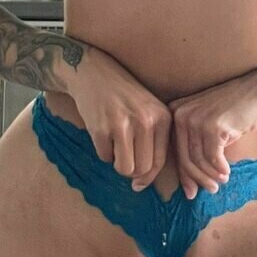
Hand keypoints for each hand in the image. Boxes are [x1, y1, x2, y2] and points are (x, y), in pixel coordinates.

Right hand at [65, 46, 172, 191]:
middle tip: (123, 155)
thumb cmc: (123, 95)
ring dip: (117, 163)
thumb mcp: (148, 110)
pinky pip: (104, 158)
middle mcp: (146, 120)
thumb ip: (152, 142)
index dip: (148, 177)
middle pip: (142, 169)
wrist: (93, 72)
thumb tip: (141, 185)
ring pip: (124, 168)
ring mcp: (123, 124)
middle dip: (131, 169)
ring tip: (115, 144)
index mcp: (162, 117)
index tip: (139, 183)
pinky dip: (102, 151)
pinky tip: (102, 131)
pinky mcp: (101, 128)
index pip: (159, 161)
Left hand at [168, 67, 256, 199]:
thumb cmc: (239, 108)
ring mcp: (196, 119)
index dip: (184, 174)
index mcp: (177, 111)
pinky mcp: (213, 127)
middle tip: (210, 190)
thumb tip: (191, 178)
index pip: (176, 149)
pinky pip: (213, 158)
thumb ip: (198, 143)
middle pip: (184, 158)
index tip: (191, 191)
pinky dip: (220, 169)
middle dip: (197, 179)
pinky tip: (227, 172)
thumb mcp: (210, 123)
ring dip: (210, 176)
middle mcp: (181, 113)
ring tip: (220, 182)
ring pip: (198, 161)